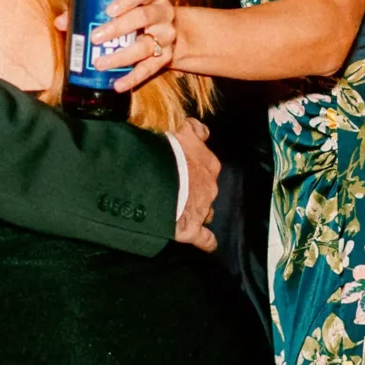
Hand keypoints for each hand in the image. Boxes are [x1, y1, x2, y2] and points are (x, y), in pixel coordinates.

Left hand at [54, 0, 177, 92]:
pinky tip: (118, 85)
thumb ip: (91, 10)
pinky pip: (150, 69)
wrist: (167, 32)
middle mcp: (163, 12)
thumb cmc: (135, 14)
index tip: (109, 10)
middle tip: (95, 38)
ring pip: (146, 46)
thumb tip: (61, 22)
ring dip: (121, 56)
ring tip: (100, 63)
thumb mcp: (121, 6)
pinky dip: (133, 78)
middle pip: (144, 17)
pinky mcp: (167, 56)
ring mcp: (167, 35)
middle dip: (118, 28)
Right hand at [171, 118, 217, 252]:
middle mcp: (209, 180)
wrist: (155, 180)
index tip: (183, 147)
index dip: (192, 146)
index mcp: (203, 154)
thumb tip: (180, 120)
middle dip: (194, 182)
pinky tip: (208, 244)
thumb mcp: (170, 128)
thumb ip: (179, 127)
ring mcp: (203, 205)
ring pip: (206, 207)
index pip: (202, 142)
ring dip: (198, 208)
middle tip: (175, 182)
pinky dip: (207, 241)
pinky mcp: (193, 228)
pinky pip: (205, 238)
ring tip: (183, 210)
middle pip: (206, 180)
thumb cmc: (159, 150)